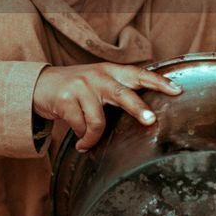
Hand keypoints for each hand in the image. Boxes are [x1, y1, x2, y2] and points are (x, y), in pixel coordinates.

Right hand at [32, 63, 182, 152]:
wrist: (39, 85)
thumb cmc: (76, 88)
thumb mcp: (98, 82)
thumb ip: (118, 90)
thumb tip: (146, 114)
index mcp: (111, 71)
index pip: (139, 74)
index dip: (159, 82)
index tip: (177, 90)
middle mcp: (98, 76)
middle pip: (122, 94)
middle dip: (138, 108)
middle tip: (150, 120)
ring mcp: (81, 87)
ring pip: (98, 121)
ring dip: (93, 138)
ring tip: (88, 143)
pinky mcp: (65, 99)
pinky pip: (80, 127)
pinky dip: (82, 139)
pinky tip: (79, 142)